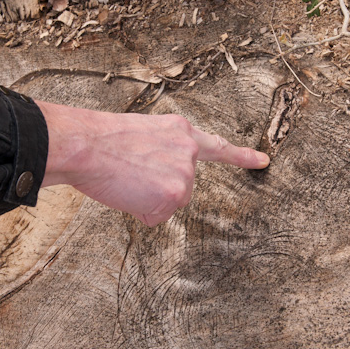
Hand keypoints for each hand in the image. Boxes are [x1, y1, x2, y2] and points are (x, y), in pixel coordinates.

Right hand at [36, 100, 269, 225]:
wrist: (85, 145)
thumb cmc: (100, 141)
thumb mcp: (140, 134)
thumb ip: (161, 151)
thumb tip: (158, 176)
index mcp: (180, 131)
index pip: (217, 146)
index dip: (242, 156)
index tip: (264, 161)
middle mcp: (189, 151)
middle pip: (182, 188)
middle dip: (157, 189)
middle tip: (129, 174)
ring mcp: (185, 173)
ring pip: (169, 203)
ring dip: (146, 199)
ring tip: (125, 179)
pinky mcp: (175, 194)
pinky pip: (155, 217)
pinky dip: (139, 211)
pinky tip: (126, 192)